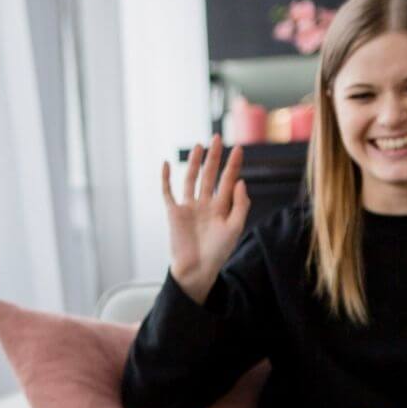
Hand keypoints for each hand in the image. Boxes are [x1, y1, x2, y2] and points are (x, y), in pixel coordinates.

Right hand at [163, 134, 249, 303]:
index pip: (228, 181)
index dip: (233, 165)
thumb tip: (240, 180)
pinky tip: (167, 164)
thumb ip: (240, 205)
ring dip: (195, 163)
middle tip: (218, 138)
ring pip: (191, 179)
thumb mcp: (234, 228)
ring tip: (199, 145)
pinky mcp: (174, 213)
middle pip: (210, 175)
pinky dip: (166, 179)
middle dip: (214, 157)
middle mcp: (205, 204)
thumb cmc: (217, 253)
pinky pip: (168, 193)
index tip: (239, 148)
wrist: (196, 269)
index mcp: (221, 208)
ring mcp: (189, 208)